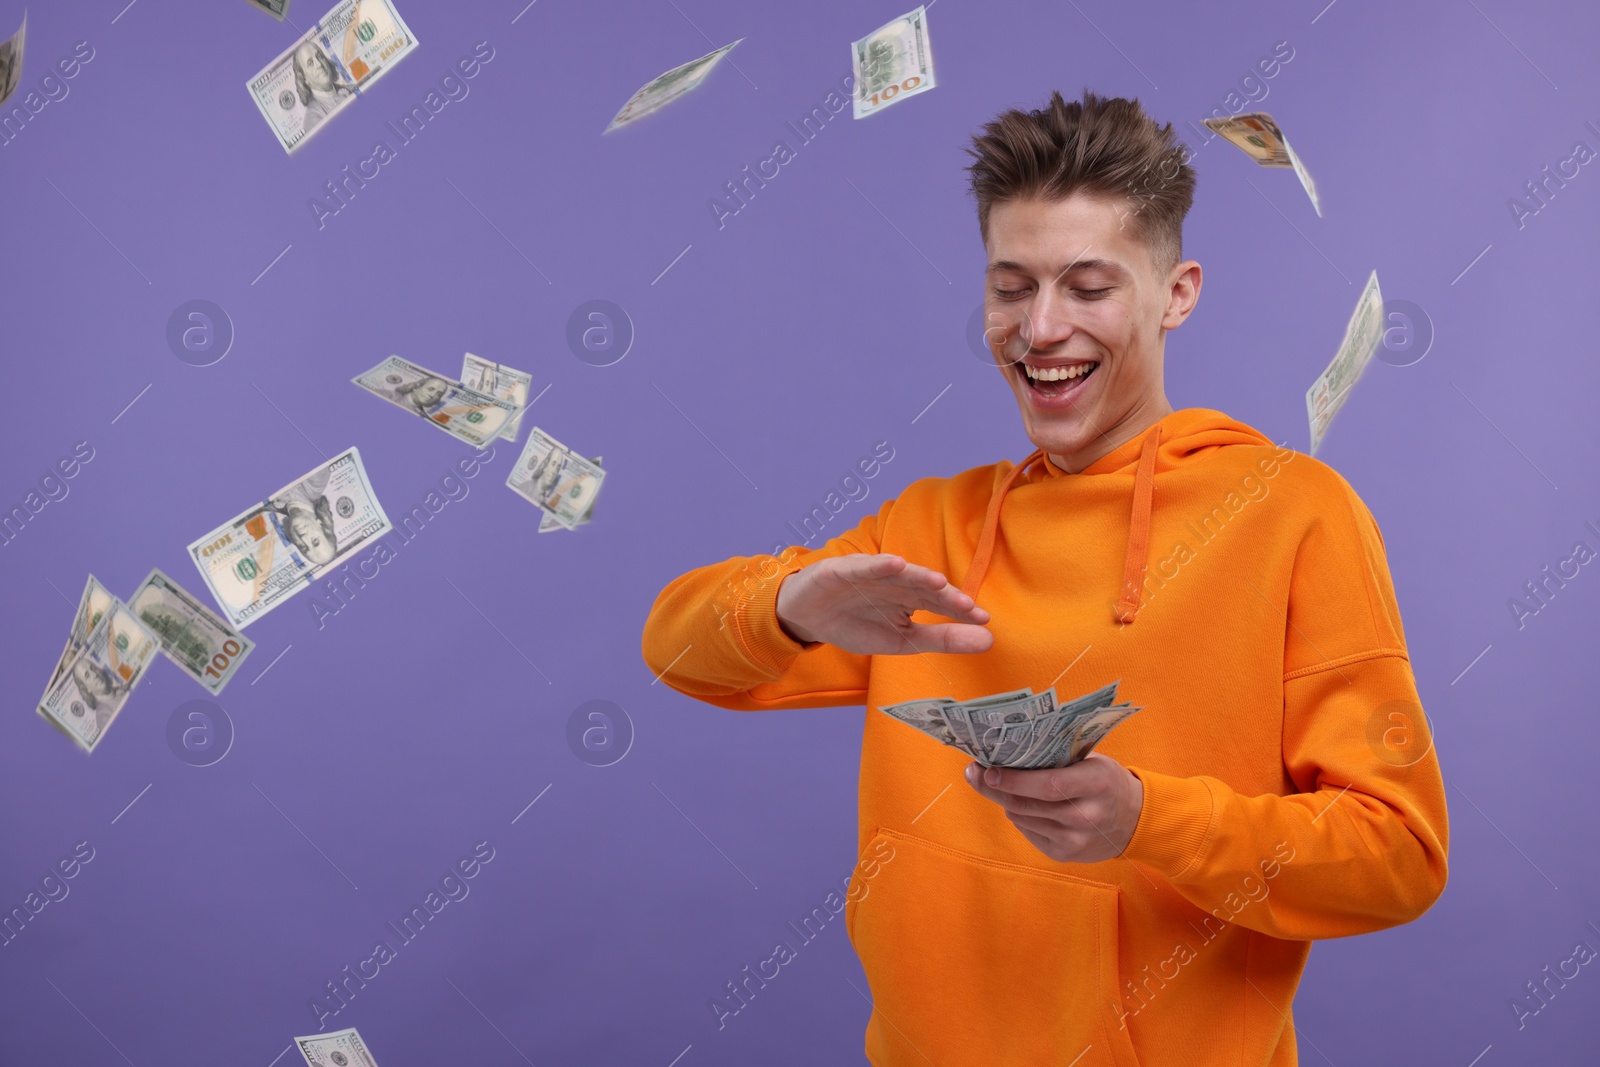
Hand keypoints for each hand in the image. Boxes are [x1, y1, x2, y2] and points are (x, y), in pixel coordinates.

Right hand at [774, 553, 992, 655]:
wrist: (806, 617)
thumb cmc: (856, 625)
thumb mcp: (902, 640)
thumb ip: (942, 639)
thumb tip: (990, 640)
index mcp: (911, 596)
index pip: (940, 602)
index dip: (960, 610)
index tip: (983, 619)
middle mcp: (896, 581)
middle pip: (924, 586)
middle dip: (945, 596)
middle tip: (967, 606)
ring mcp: (871, 573)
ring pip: (899, 574)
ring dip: (918, 575)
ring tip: (939, 582)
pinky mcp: (844, 569)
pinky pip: (863, 566)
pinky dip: (878, 565)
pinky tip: (894, 564)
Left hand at [963, 754, 1144, 863]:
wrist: (1134, 821)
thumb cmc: (1105, 782)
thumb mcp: (1092, 762)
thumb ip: (1056, 759)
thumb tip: (1006, 752)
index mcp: (1096, 784)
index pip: (1049, 785)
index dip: (1014, 780)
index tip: (988, 770)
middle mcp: (1086, 816)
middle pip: (1027, 804)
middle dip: (994, 788)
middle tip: (973, 773)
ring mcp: (1075, 840)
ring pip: (1022, 818)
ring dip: (1005, 801)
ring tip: (997, 785)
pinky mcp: (1065, 854)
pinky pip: (1028, 831)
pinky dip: (1020, 816)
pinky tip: (1024, 805)